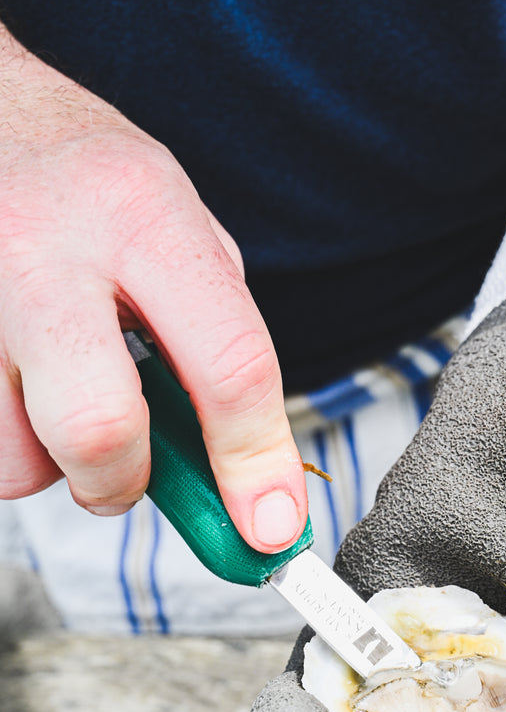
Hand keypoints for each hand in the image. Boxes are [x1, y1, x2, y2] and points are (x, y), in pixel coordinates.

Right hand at [0, 28, 305, 551]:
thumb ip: (212, 339)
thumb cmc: (96, 185)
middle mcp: (50, 252)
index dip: (257, 463)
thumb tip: (239, 466)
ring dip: (56, 464)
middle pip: (98, 428)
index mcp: (145, 215)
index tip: (273, 526)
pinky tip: (25, 384)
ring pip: (18, 459)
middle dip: (125, 483)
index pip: (227, 363)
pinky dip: (15, 441)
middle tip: (130, 474)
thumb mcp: (179, 228)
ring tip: (63, 397)